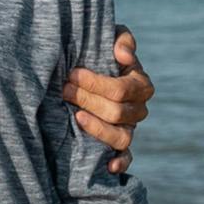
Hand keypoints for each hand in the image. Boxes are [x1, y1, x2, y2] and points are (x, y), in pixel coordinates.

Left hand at [63, 26, 151, 174]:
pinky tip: (108, 166)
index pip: (121, 89)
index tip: (71, 74)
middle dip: (88, 100)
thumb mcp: (110, 38)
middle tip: (63, 90)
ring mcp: (129, 128)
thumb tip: (123, 55)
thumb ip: (122, 39)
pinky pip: (126, 157)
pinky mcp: (120, 145)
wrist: (84, 72)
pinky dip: (120, 163)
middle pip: (117, 112)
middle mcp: (138, 109)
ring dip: (98, 128)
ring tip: (76, 117)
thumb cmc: (99, 53)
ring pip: (122, 136)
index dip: (96, 83)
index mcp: (140, 85)